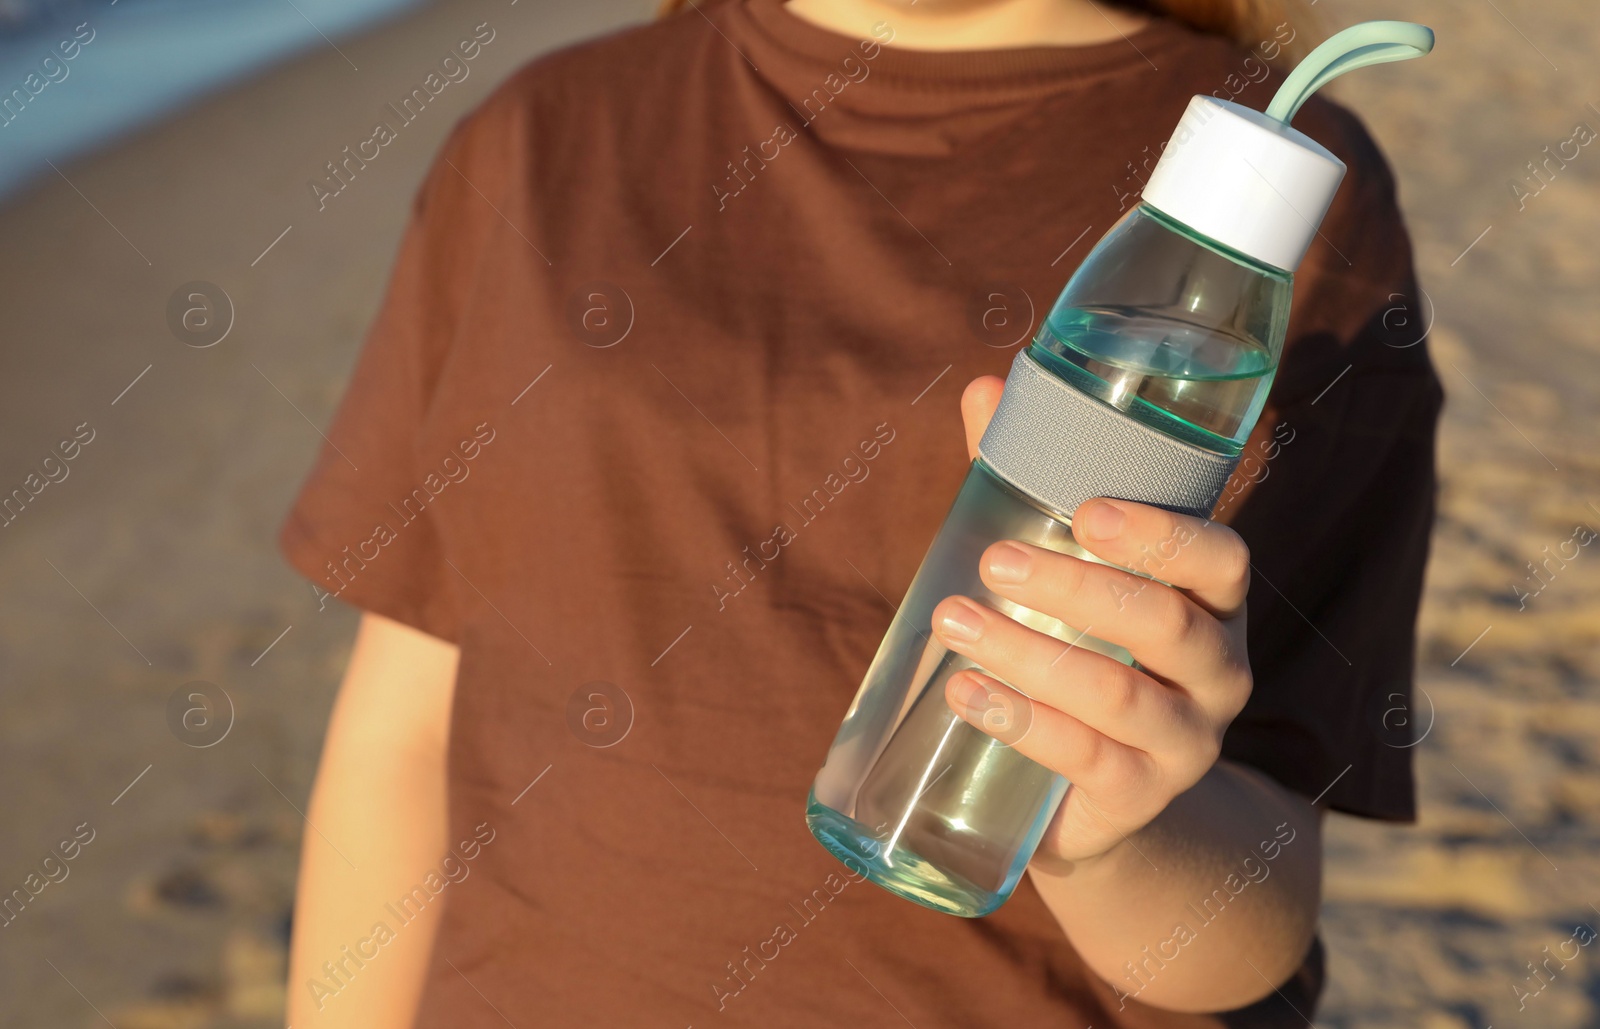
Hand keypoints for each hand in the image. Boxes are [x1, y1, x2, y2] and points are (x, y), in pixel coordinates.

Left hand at [933, 376, 1253, 866]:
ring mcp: (1187, 741)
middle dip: (1072, 587)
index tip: (1086, 510)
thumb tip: (986, 390)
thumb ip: (1032, 485)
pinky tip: (965, 693)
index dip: (1160, 533)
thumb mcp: (1066, 571)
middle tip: (992, 562)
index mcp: (1212, 602)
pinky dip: (1019, 721)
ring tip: (954, 622)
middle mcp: (1219, 670)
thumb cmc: (1083, 650)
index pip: (1218, 557)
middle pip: (1164, 622)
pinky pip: (1084, 758)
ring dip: (1026, 654)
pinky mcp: (1141, 797)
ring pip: (1114, 692)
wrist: (1101, 795)